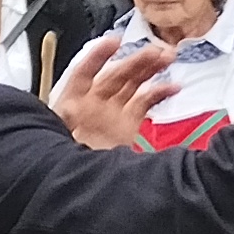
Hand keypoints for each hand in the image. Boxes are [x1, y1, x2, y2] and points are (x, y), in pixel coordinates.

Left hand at [50, 30, 177, 151]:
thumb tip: (71, 114)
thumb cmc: (63, 162)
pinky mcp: (126, 125)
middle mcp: (91, 105)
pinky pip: (144, 102)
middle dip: (136, 62)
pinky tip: (173, 87)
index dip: (97, 56)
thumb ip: (72, 127)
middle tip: (157, 51)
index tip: (114, 43)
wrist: (74, 191)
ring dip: (149, 69)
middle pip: (115, 75)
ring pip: (132, 84)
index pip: (84, 73)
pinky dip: (159, 93)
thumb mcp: (60, 144)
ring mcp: (111, 114)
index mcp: (72, 105)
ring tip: (168, 57)